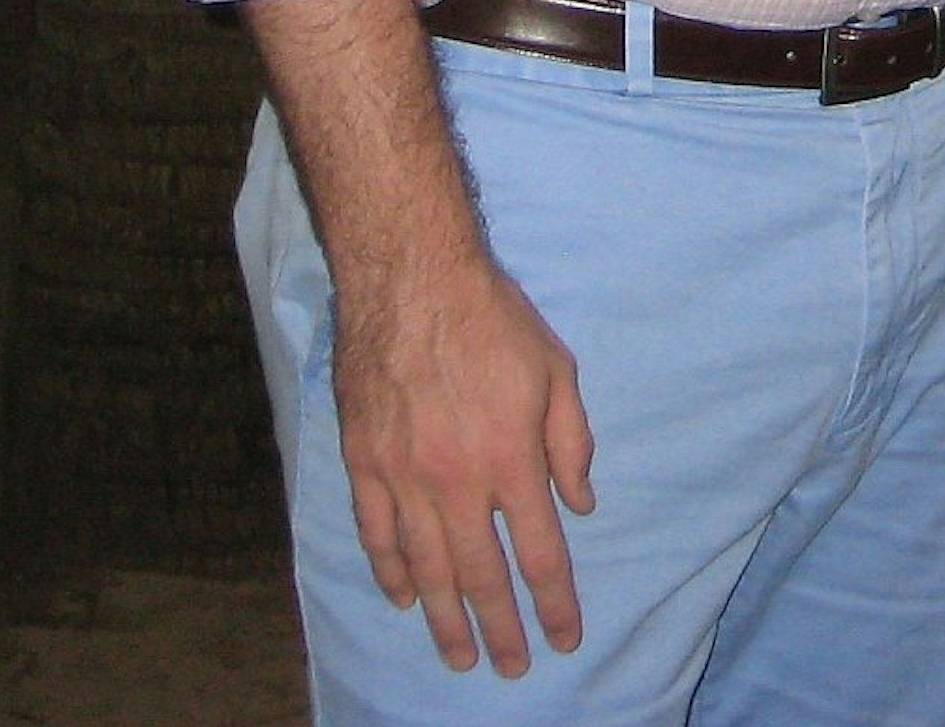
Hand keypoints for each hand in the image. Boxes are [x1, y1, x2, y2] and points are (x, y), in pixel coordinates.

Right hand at [330, 245, 597, 677]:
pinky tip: (404, 599)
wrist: (411, 276)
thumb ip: (571, 442)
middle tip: (511, 667)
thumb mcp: (556, 370)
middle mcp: (457, 480)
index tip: (565, 638)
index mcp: (511, 459)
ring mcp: (404, 475)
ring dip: (445, 619)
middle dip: (500, 629)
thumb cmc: (492, 318)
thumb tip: (581, 504)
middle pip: (481, 576)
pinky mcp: (363, 461)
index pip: (539, 552)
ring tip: (459, 657)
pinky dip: (390, 572)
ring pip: (426, 568)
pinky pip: (376, 533)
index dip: (554, 603)